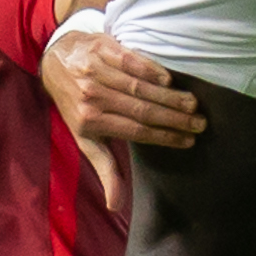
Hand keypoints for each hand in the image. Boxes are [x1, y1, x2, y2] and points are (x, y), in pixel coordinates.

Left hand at [41, 28, 204, 205]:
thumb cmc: (77, 105)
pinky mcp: (101, 48)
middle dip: (174, 119)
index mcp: (90, 121)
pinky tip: (169, 80)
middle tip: (200, 124)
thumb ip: (105, 169)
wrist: (56, 62)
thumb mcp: (85, 139)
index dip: (163, 137)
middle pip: (141, 109)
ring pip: (139, 87)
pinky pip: (131, 60)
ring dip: (169, 96)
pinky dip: (152, 70)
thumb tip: (115, 206)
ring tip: (192, 105)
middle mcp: (91, 96)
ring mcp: (96, 70)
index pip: (135, 131)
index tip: (188, 141)